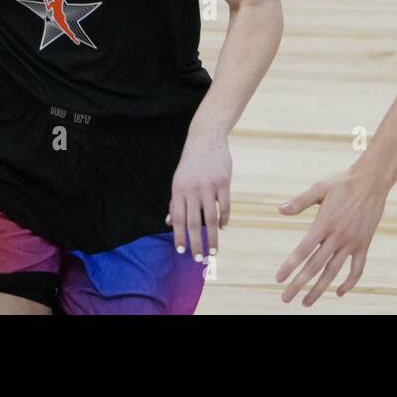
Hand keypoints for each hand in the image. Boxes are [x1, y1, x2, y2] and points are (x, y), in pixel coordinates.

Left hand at [167, 126, 230, 262]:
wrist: (206, 138)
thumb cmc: (191, 162)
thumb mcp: (178, 180)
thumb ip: (176, 202)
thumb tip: (171, 223)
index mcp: (179, 190)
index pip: (178, 219)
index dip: (179, 236)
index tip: (182, 251)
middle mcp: (193, 190)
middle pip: (195, 222)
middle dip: (196, 243)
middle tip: (199, 258)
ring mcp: (209, 186)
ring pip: (211, 218)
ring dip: (212, 236)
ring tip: (214, 250)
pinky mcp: (224, 182)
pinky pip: (224, 205)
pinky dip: (224, 219)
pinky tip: (223, 227)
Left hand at [276, 169, 386, 306]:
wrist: (372, 180)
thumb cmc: (342, 182)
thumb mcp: (319, 188)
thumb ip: (300, 201)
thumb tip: (280, 210)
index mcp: (324, 223)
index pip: (303, 250)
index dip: (290, 266)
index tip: (278, 279)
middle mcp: (338, 236)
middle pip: (315, 266)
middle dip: (299, 284)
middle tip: (286, 299)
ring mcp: (352, 242)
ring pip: (334, 272)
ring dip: (319, 289)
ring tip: (306, 303)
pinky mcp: (364, 244)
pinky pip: (357, 269)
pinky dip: (349, 283)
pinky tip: (339, 292)